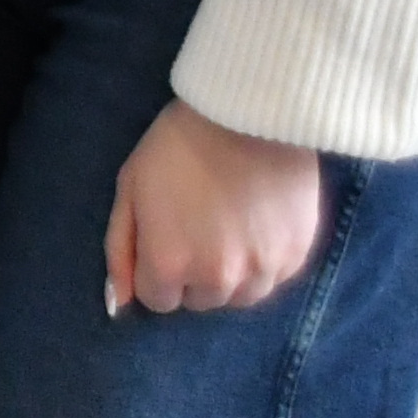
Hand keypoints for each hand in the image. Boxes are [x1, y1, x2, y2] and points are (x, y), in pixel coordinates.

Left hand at [105, 99, 326, 315]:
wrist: (245, 115)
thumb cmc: (175, 147)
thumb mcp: (130, 191)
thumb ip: (121, 251)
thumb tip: (121, 302)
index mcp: (170, 265)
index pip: (158, 299)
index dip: (157, 268)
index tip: (165, 236)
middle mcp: (218, 280)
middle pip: (199, 300)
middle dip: (192, 273)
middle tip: (197, 225)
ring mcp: (262, 272)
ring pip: (238, 297)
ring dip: (229, 274)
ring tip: (227, 226)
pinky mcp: (297, 257)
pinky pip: (272, 280)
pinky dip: (261, 263)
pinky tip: (255, 224)